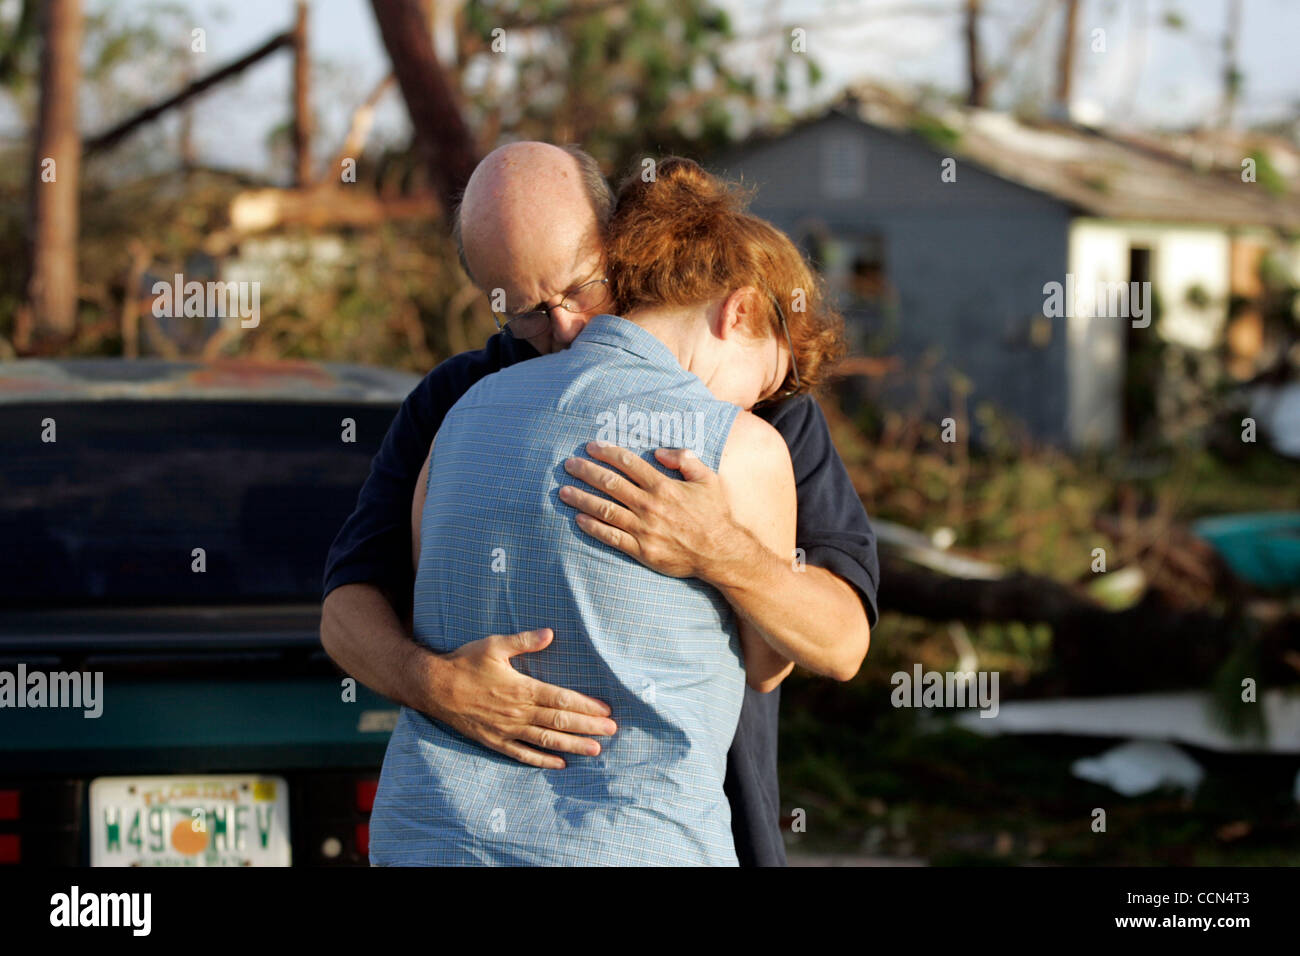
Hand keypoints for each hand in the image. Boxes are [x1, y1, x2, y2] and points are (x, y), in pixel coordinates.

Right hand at [418, 628, 617, 769]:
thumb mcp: (494, 645)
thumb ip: (524, 641)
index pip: (562, 700)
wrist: (432, 687)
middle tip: (612, 731)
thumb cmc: (464, 662)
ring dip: (573, 746)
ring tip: (596, 751)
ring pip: (546, 741)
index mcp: (522, 688)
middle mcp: (518, 712)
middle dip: (588, 727)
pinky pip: (523, 754)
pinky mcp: (494, 741)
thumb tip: (550, 633)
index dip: (586, 706)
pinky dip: (543, 761)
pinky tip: (561, 764)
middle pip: (560, 723)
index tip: (606, 710)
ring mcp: (506, 730)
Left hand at [558, 441, 742, 579]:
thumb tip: (659, 451)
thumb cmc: (715, 514)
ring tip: (563, 491)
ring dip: (582, 498)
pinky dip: (593, 527)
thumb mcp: (707, 478)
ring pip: (605, 509)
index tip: (591, 446)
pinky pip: (611, 537)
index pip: (628, 463)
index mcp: (663, 486)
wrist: (721, 552)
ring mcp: (644, 529)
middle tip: (568, 464)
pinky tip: (578, 519)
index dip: (607, 453)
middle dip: (586, 471)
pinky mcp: (642, 550)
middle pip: (610, 483)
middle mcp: (650, 505)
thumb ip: (685, 459)